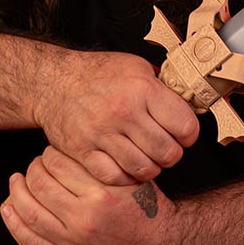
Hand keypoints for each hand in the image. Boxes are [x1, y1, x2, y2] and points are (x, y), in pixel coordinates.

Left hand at [1, 146, 185, 244]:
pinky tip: (8, 208)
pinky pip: (31, 243)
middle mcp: (85, 221)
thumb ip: (102, 164)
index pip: (59, 165)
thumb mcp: (133, 179)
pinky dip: (14, 224)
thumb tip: (67, 146)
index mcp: (103, 196)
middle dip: (33, 169)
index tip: (51, 152)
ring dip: (18, 192)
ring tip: (17, 181)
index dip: (50, 154)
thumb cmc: (150, 209)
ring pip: (30, 213)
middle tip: (36, 164)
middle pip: (40, 186)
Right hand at [34, 49, 199, 184]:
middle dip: (172, 154)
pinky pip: (115, 177)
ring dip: (151, 168)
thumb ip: (163, 88)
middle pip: (168, 153)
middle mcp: (123, 112)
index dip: (189, 134)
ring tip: (146, 158)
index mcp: (142, 89)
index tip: (183, 134)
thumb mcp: (136, 67)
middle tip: (165, 149)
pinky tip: (126, 165)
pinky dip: (125, 177)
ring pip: (144, 169)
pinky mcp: (83, 150)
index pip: (185, 126)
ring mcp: (101, 133)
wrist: (53, 81)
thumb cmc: (97, 74)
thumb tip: (190, 106)